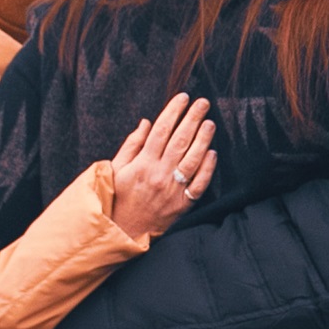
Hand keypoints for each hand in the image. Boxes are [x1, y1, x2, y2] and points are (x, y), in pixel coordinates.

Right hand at [109, 92, 215, 237]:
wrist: (122, 231)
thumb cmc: (117, 197)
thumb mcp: (115, 169)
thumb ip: (132, 145)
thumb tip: (147, 122)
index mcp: (142, 164)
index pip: (161, 131)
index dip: (173, 112)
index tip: (182, 98)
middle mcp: (159, 174)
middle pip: (180, 140)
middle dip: (193, 118)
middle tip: (203, 102)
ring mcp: (173, 190)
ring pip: (193, 159)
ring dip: (203, 139)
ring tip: (210, 122)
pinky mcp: (182, 204)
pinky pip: (199, 184)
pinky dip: (207, 168)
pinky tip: (213, 153)